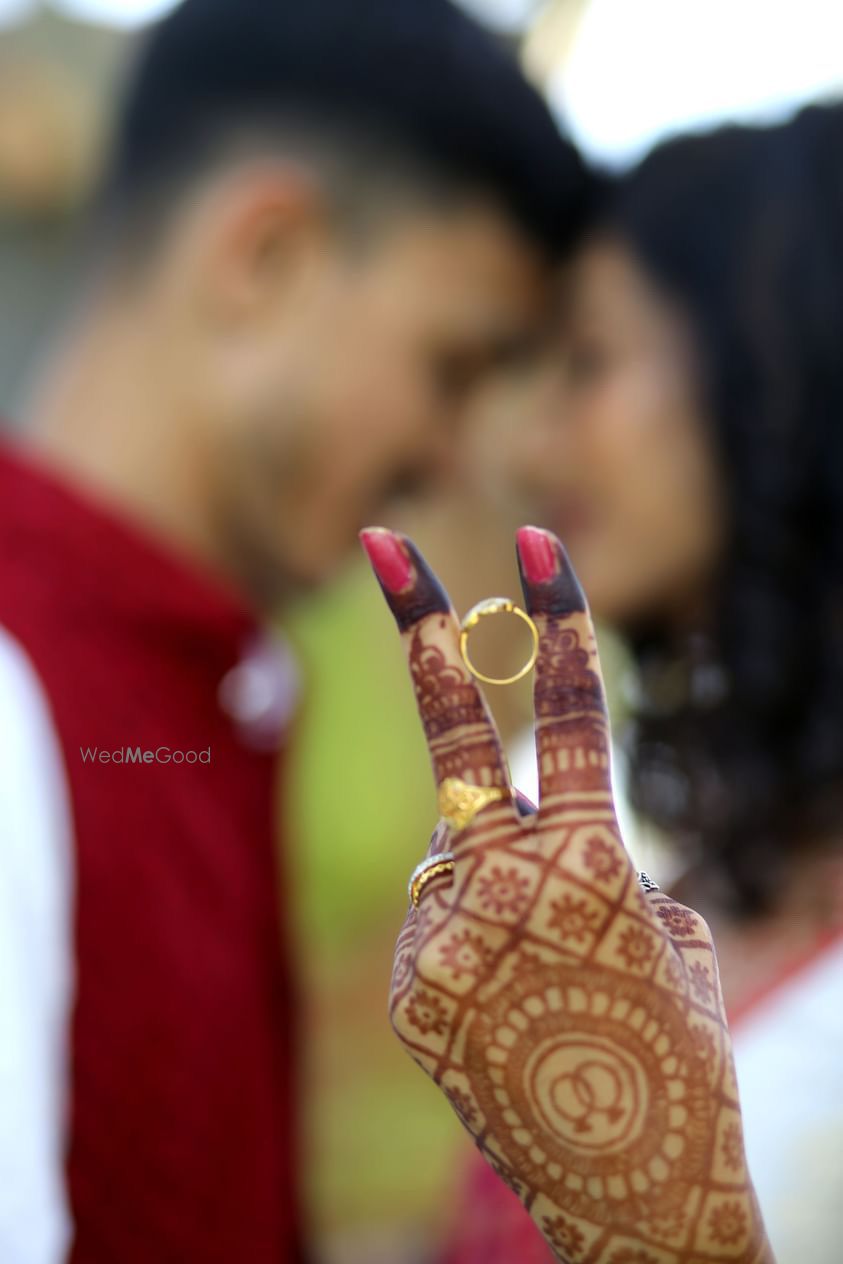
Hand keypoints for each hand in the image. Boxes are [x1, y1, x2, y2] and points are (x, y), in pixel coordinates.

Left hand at [361, 525, 773, 1263]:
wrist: (637, 1189)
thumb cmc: (675, 1051)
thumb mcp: (664, 933)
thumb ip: (581, 857)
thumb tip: (499, 823)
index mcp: (595, 865)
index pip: (564, 716)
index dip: (552, 622)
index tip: (531, 544)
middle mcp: (505, 891)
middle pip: (456, 744)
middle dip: (423, 634)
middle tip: (381, 541)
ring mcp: (445, 942)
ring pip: (456, 852)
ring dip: (493, 879)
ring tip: (541, 972)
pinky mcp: (411, 989)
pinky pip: (438, 920)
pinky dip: (469, 939)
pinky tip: (508, 1006)